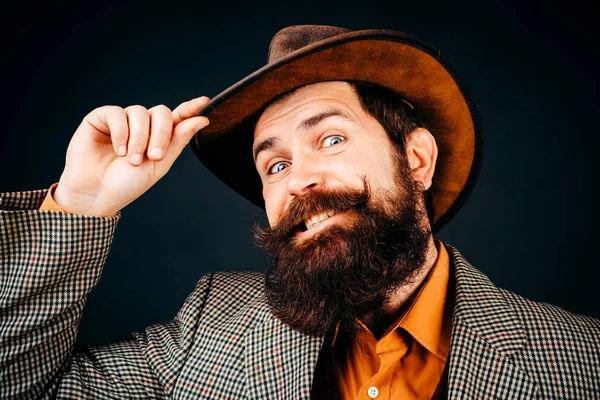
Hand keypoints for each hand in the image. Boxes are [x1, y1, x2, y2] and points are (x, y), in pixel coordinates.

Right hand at [53, 96, 209, 216]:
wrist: (97, 194)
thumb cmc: (127, 183)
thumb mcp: (159, 164)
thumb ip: (178, 140)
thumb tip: (201, 119)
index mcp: (157, 136)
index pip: (176, 117)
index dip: (190, 109)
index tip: (204, 103)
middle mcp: (141, 124)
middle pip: (161, 113)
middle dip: (161, 134)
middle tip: (154, 157)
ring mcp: (122, 120)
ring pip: (140, 113)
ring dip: (139, 139)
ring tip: (130, 160)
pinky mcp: (101, 118)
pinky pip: (117, 114)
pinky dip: (121, 132)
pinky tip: (118, 150)